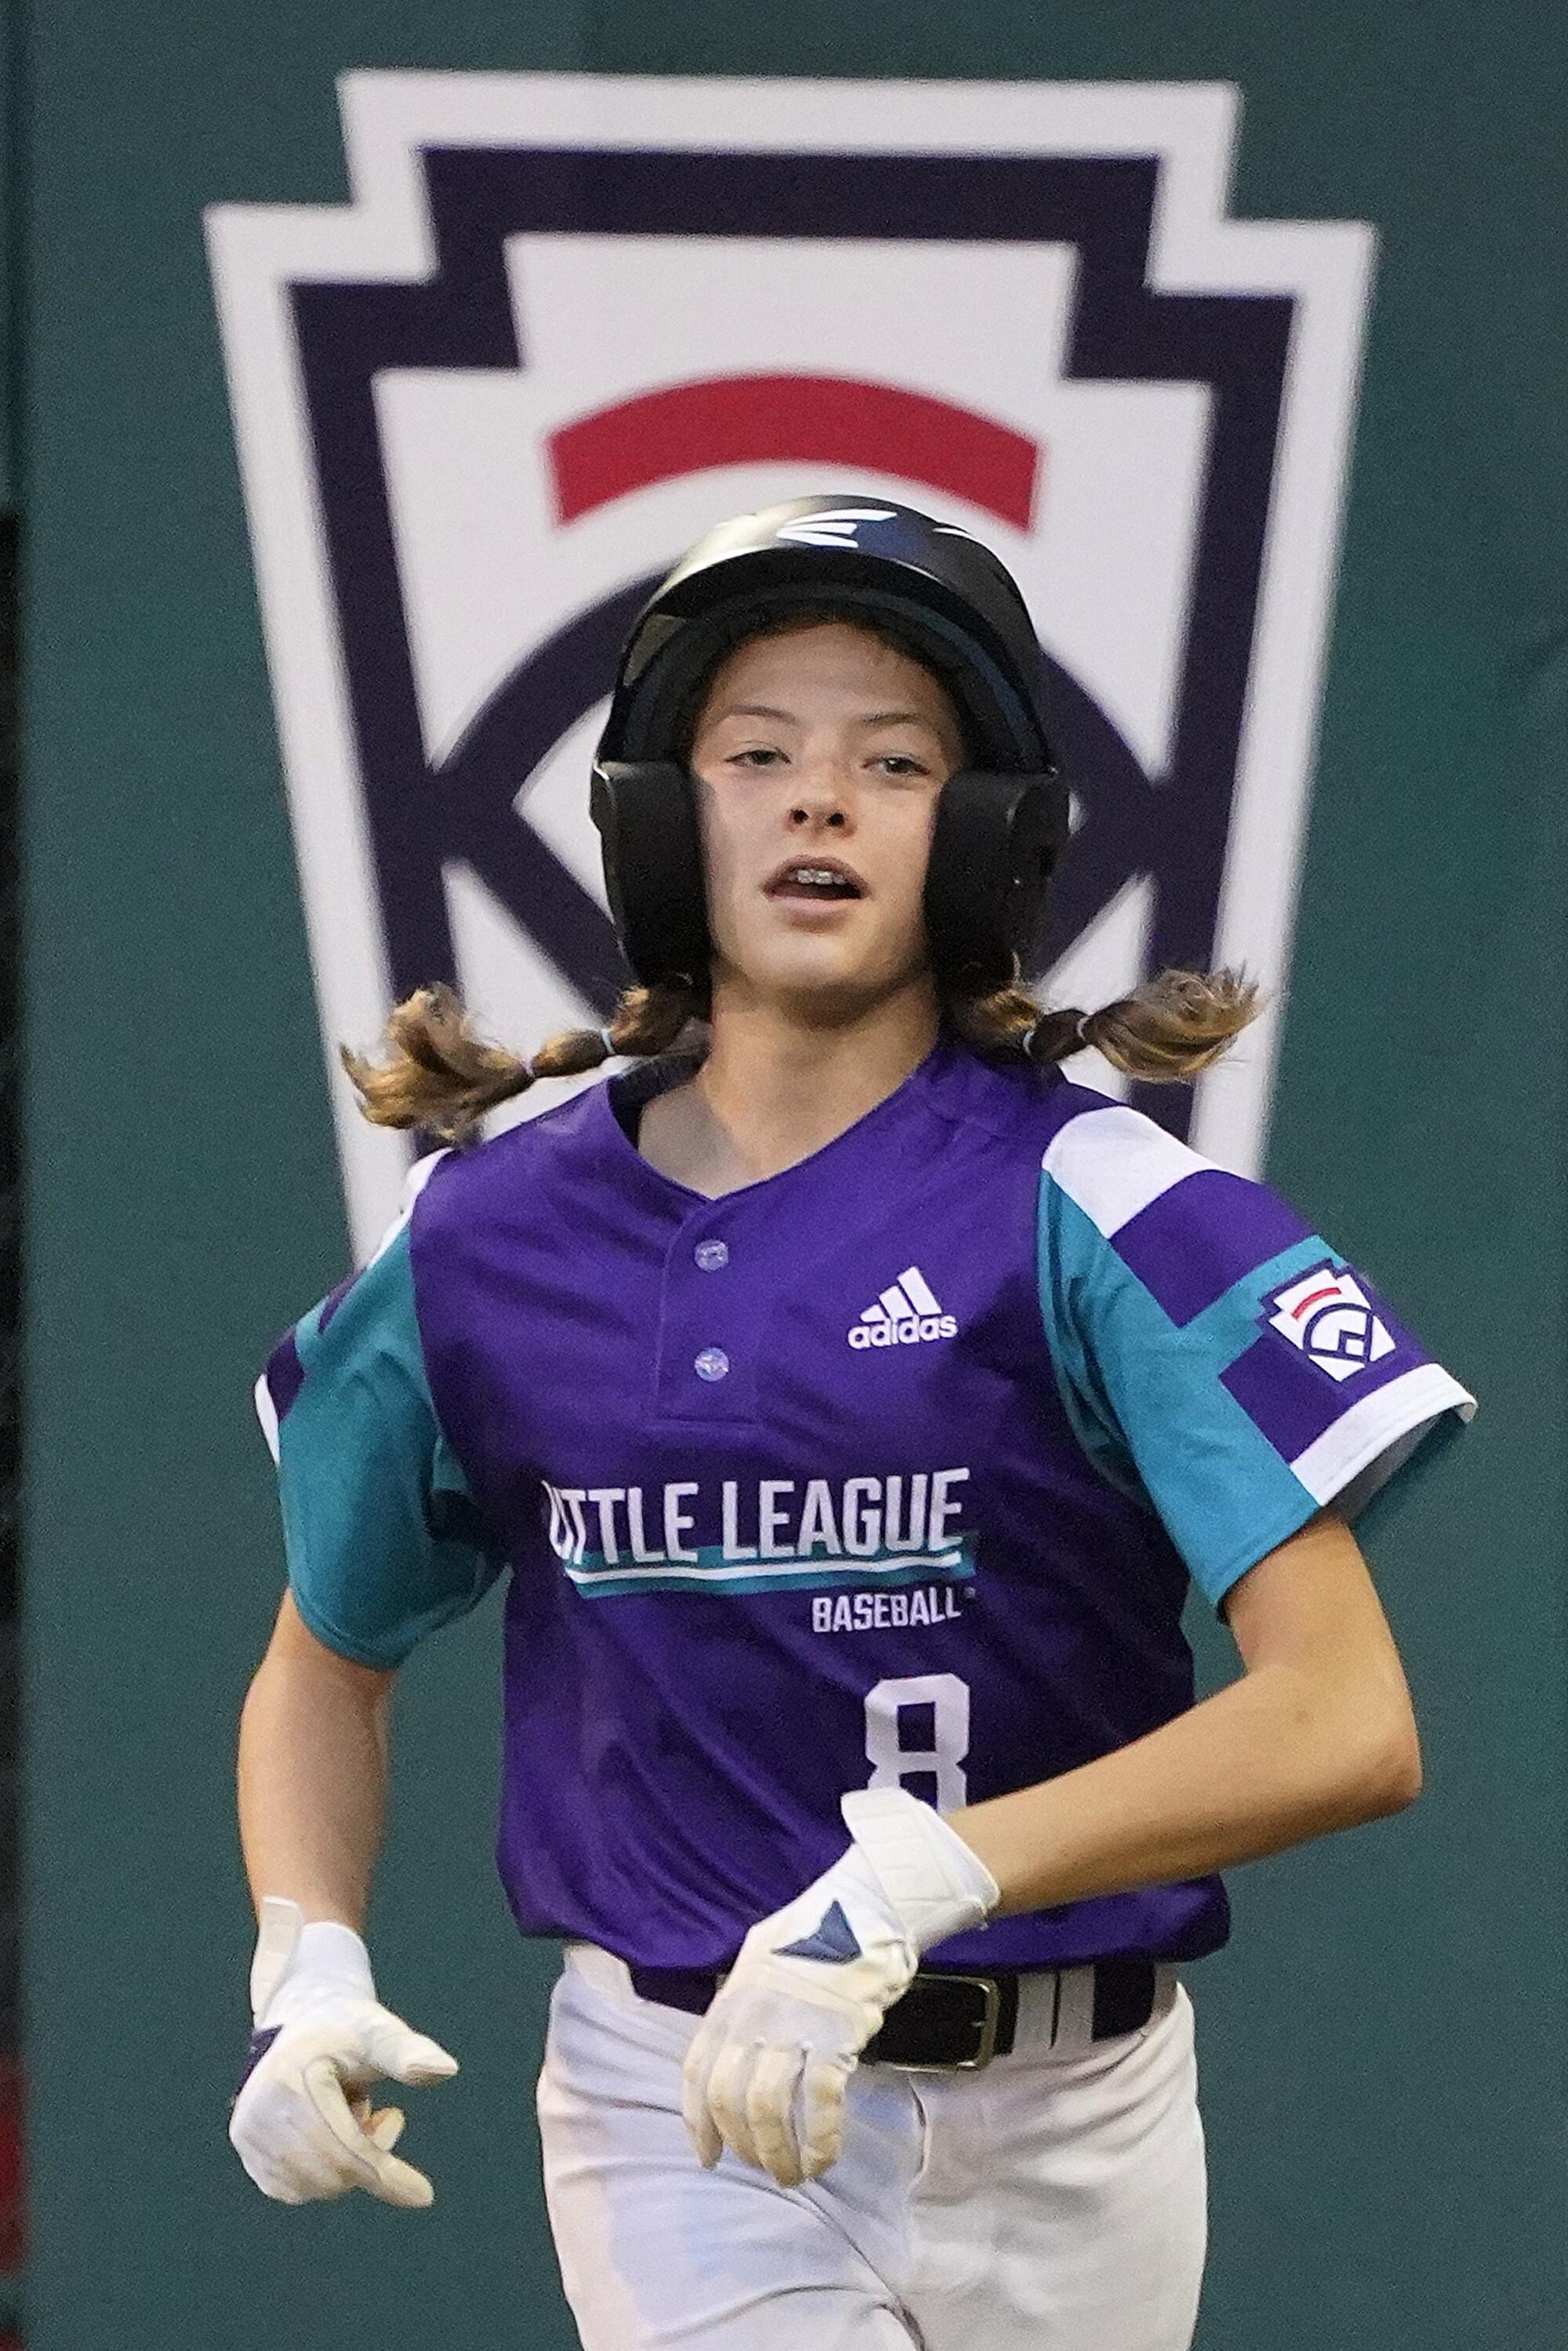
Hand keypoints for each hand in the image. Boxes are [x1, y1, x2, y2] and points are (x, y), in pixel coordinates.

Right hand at [229, 1899, 457, 2207]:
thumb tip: (447, 2070)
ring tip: (346, 2113)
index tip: (425, 2196)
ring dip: (345, 2162)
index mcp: (290, 2080)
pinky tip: (326, 2131)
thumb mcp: (380, 2032)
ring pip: (316, 2187)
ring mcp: (247, 2135)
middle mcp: (258, 2112)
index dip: (386, 2175)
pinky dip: (322, 2171)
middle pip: (333, 2174)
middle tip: (376, 2111)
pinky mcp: (248, 2152)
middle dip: (369, 2154)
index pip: (345, 2149)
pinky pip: (296, 2189)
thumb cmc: (349, 2029)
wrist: (305, 2023)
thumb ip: (409, 2053)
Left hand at [681, 1789, 997, 2187]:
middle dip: (743, 2145)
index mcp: (732, 1999)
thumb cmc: (818, 1929)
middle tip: (762, 2168)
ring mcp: (792, 2026)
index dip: (698, 2122)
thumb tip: (736, 2043)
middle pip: (729, 2099)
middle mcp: (753, 2016)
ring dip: (778, 2153)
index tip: (708, 2156)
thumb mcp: (761, 1959)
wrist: (867, 1903)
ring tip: (793, 2175)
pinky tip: (826, 2158)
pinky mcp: (835, 2035)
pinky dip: (821, 2140)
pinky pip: (820, 2103)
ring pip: (768, 2109)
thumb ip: (745, 2003)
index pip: (698, 2072)